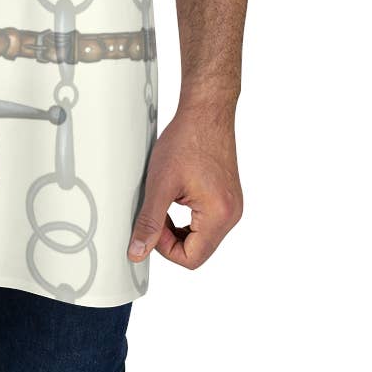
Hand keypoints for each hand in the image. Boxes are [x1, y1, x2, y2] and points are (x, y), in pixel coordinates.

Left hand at [127, 99, 242, 268]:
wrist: (206, 112)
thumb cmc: (187, 140)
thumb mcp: (160, 184)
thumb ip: (149, 222)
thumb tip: (138, 251)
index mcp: (220, 216)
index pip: (191, 259)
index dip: (165, 248)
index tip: (152, 225)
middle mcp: (232, 215)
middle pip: (198, 250)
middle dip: (171, 237)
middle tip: (156, 211)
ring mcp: (232, 205)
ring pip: (202, 236)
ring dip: (179, 226)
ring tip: (166, 200)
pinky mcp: (228, 196)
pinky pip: (208, 220)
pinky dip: (189, 215)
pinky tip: (177, 195)